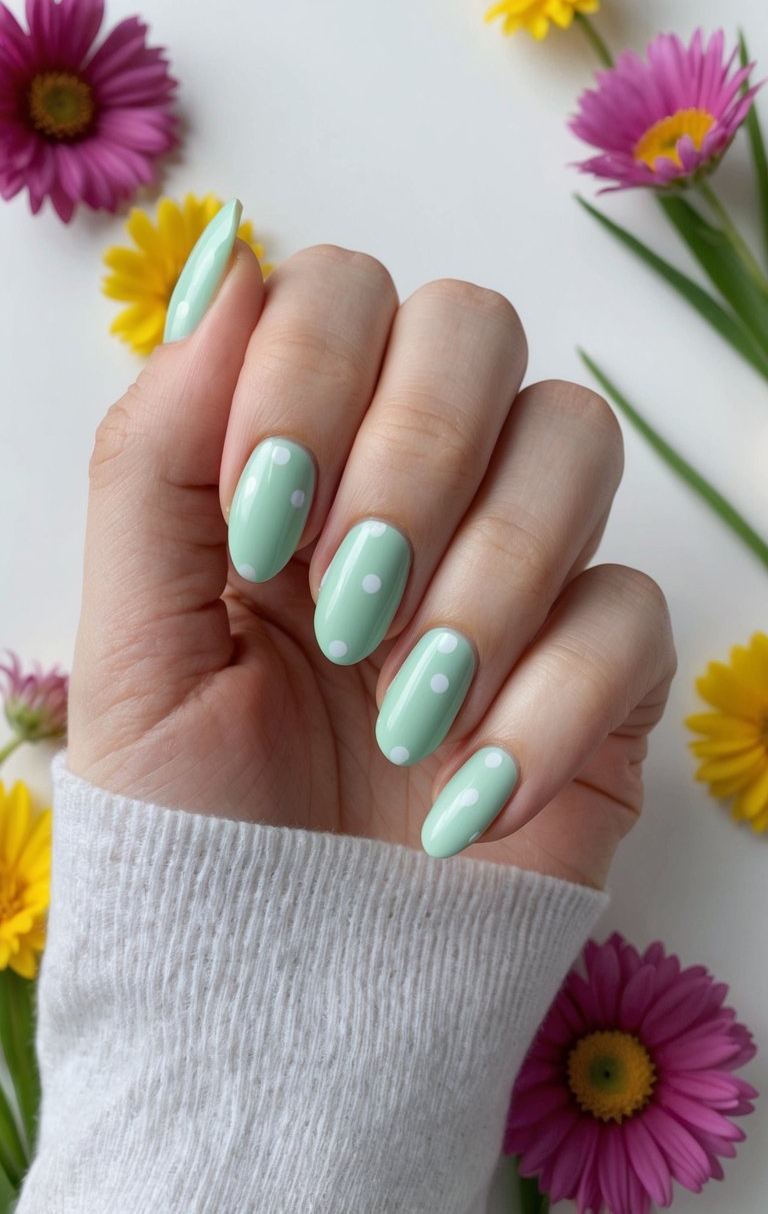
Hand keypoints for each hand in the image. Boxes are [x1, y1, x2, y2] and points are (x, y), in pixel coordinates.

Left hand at [69, 242, 674, 888]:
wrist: (279, 997)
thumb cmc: (194, 822)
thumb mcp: (132, 637)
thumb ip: (155, 449)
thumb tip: (227, 260)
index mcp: (293, 461)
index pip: (342, 293)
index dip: (309, 371)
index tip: (259, 517)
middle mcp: (413, 488)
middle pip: (476, 326)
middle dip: (412, 450)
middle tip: (345, 595)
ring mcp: (516, 570)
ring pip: (576, 438)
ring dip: (487, 569)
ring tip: (404, 705)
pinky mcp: (600, 670)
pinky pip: (631, 611)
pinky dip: (549, 700)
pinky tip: (470, 794)